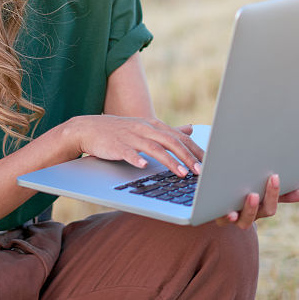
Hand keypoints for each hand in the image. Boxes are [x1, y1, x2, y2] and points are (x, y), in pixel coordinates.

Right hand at [65, 116, 202, 177]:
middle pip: (171, 142)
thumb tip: (191, 129)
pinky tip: (144, 167)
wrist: (88, 128)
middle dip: (188, 157)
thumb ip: (168, 131)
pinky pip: (128, 152)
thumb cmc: (120, 131)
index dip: (195, 150)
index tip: (210, 163)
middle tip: (201, 172)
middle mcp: (144, 129)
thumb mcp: (146, 128)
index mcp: (154, 126)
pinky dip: (136, 159)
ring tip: (182, 173)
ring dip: (169, 161)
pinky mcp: (116, 145)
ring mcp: (130, 136)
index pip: (180, 138)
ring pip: (154, 148)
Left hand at [215, 174, 298, 229]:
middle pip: (255, 215)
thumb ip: (284, 193)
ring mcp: (229, 218)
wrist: (218, 202)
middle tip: (259, 188)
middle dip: (258, 203)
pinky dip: (222, 213)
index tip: (275, 176)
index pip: (270, 207)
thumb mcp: (265, 193)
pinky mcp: (213, 215)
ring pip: (238, 220)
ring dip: (243, 210)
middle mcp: (245, 217)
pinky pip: (217, 217)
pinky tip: (226, 208)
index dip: (274, 194)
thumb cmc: (247, 195)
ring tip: (247, 197)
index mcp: (259, 210)